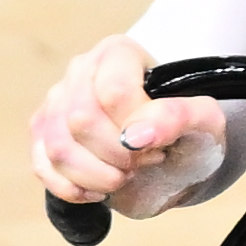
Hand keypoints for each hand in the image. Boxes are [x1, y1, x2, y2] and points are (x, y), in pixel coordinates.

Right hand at [29, 36, 229, 217]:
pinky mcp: (43, 134)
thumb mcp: (204, 120)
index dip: (136, 130)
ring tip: (122, 177)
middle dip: (115, 156)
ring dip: (94, 176)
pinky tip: (97, 191)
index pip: (114, 92)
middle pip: (80, 119)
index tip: (158, 146)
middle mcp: (79, 71)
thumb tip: (136, 135)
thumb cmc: (187, 127)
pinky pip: (42, 165)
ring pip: (57, 146)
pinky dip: (70, 188)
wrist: (172, 145)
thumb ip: (179, 116)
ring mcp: (56, 101)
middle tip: (141, 164)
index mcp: (118, 54)